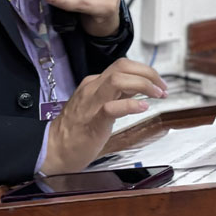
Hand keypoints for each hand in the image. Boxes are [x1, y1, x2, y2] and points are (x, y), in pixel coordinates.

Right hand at [42, 59, 166, 173]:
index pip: (122, 66)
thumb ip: (117, 95)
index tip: (158, 83)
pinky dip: (130, 104)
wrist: (54, 149)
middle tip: (162, 87)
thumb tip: (140, 88)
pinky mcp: (93, 121)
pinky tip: (143, 107)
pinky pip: (112, 107)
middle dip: (147, 72)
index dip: (145, 71)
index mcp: (94, 84)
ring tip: (157, 94)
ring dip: (143, 84)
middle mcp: (92, 89)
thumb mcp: (99, 105)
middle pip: (122, 66)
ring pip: (118, 80)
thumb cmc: (76, 131)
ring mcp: (92, 104)